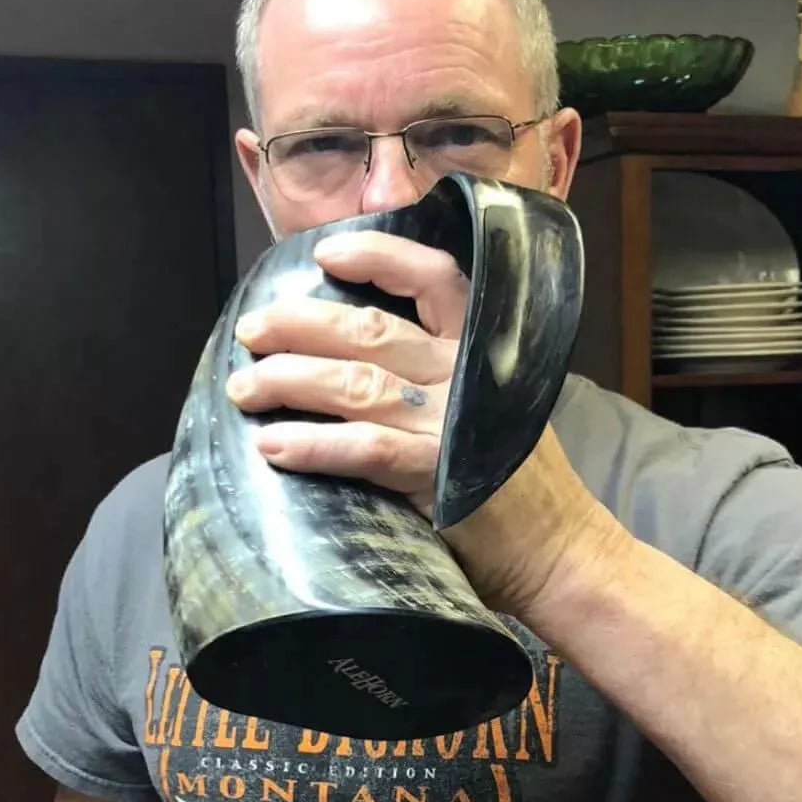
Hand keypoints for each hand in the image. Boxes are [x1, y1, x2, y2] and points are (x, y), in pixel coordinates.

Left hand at [226, 229, 623, 616]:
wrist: (558, 548)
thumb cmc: (513, 482)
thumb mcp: (487, 409)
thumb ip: (435, 379)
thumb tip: (348, 357)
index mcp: (478, 350)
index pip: (434, 280)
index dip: (379, 257)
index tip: (327, 253)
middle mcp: (463, 376)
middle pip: (370, 330)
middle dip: (299, 324)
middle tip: (250, 332)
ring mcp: (450, 424)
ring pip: (355, 383)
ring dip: (289, 382)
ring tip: (244, 390)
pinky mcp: (437, 475)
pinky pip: (364, 448)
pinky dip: (313, 444)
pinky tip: (272, 446)